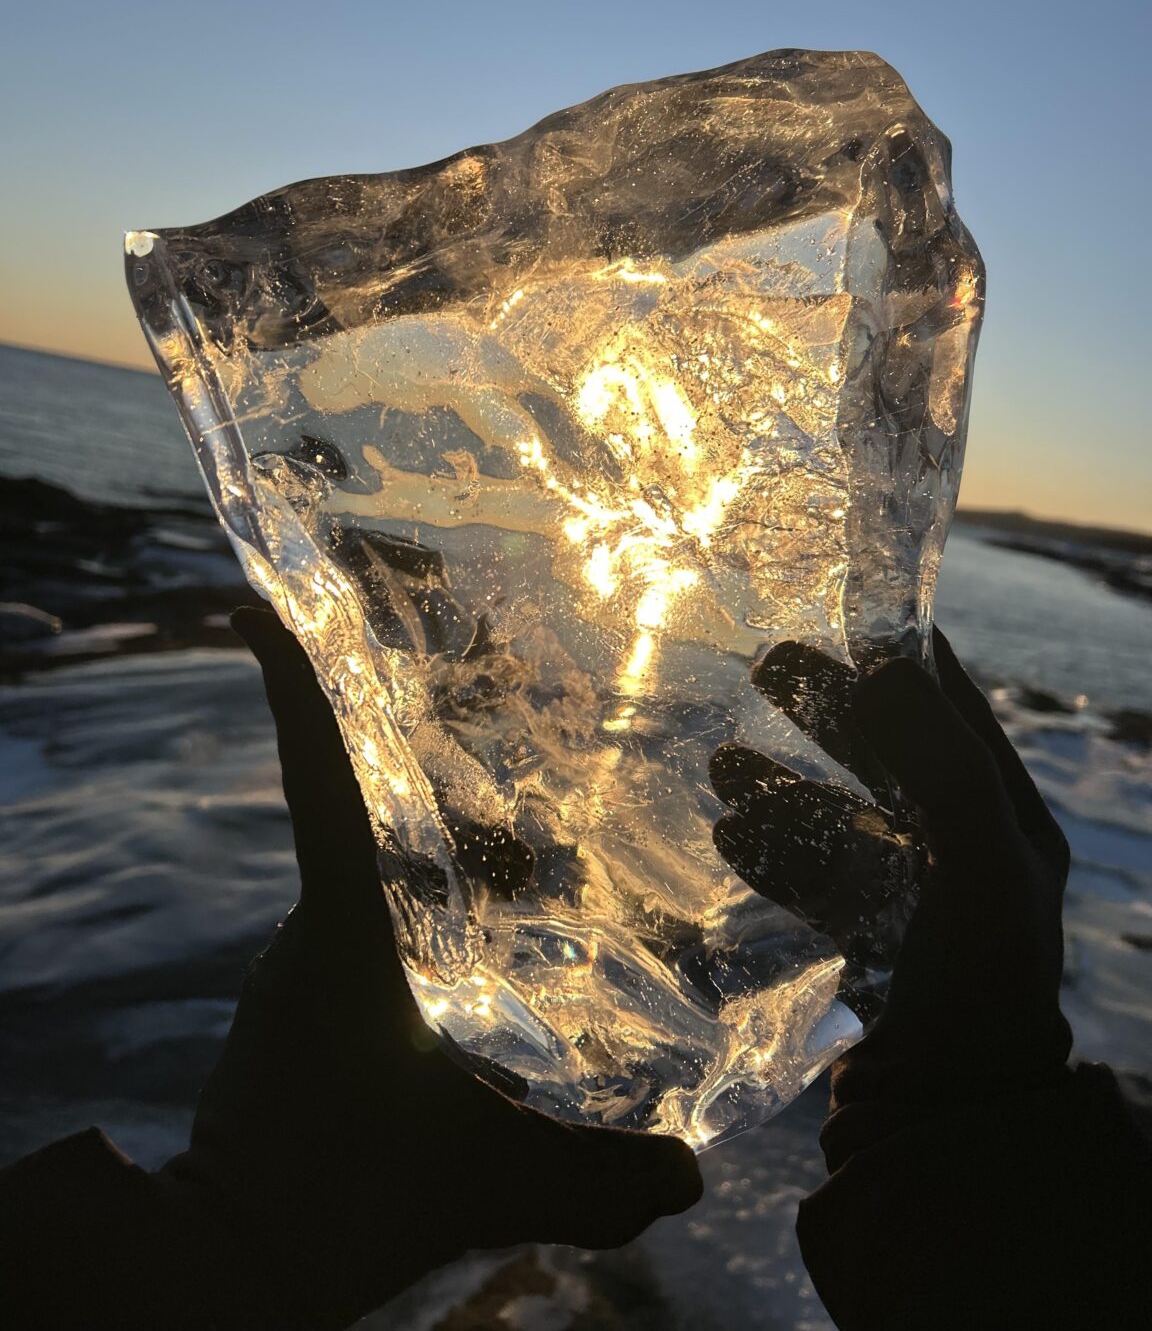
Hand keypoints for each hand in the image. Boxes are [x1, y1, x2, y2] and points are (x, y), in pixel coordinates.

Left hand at [163, 608, 699, 1328]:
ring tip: (508, 777)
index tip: (258, 603)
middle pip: (346, 795)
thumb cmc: (342, 1206)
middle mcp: (317, 927)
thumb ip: (600, 1188)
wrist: (233, 1262)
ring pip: (363, 856)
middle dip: (391, 725)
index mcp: (346, 933)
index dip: (294, 688)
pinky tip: (482, 902)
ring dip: (417, 810)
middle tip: (466, 661)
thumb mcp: (484, 1188)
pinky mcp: (310, 995)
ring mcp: (305, 959)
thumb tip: (693, 1176)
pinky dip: (416, 883)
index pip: (318, 786)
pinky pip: (364, 908)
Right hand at [710, 631, 1071, 1152]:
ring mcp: (912, 897)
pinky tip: (727, 833)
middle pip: (886, 753)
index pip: (955, 712)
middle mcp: (963, 850)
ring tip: (719, 762)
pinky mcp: (869, 940)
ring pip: (837, 814)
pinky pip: (812, 875)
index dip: (903, 656)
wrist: (947, 1117)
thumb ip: (942, 766)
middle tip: (764, 663)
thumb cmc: (979, 987)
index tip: (847, 609)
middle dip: (826, 707)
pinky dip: (771, 850)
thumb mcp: (981, 867)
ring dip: (779, 783)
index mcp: (1007, 821)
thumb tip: (881, 669)